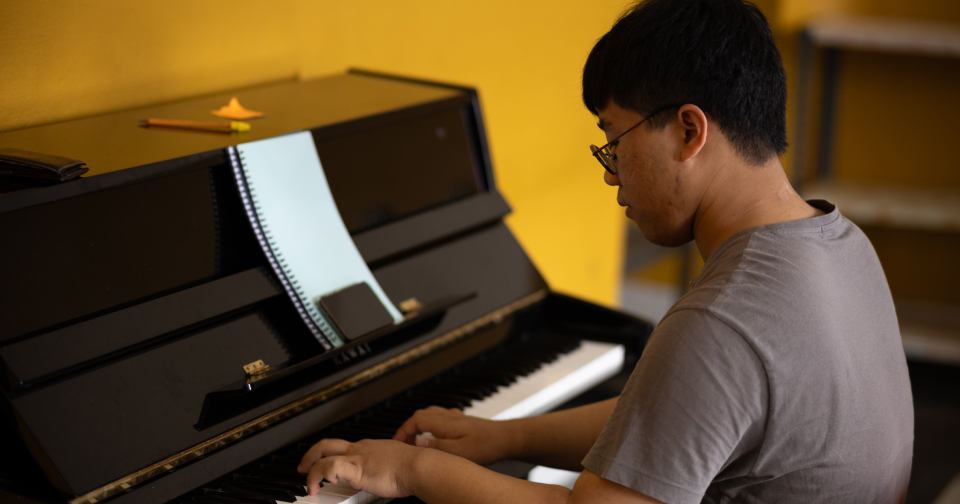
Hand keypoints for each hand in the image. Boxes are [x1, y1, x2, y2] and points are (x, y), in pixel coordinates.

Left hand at [297, 438, 416, 497]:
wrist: (418, 466)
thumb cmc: (412, 467)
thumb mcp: (395, 462)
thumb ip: (386, 466)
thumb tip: (389, 474)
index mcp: (368, 448)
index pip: (343, 447)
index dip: (329, 454)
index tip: (324, 465)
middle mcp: (360, 449)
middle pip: (327, 444)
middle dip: (311, 455)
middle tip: (303, 467)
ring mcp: (357, 458)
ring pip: (324, 455)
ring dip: (311, 471)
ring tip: (309, 486)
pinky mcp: (357, 469)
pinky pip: (332, 467)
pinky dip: (322, 474)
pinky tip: (323, 485)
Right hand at [393, 406, 513, 465]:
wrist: (506, 438)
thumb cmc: (486, 446)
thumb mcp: (459, 452)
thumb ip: (437, 446)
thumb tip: (417, 442)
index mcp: (445, 423)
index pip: (415, 420)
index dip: (403, 431)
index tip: (397, 443)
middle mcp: (449, 416)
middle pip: (420, 415)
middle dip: (408, 428)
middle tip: (404, 443)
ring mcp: (456, 417)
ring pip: (430, 414)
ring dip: (419, 424)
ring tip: (415, 439)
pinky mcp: (462, 421)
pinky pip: (441, 416)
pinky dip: (431, 423)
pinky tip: (435, 433)